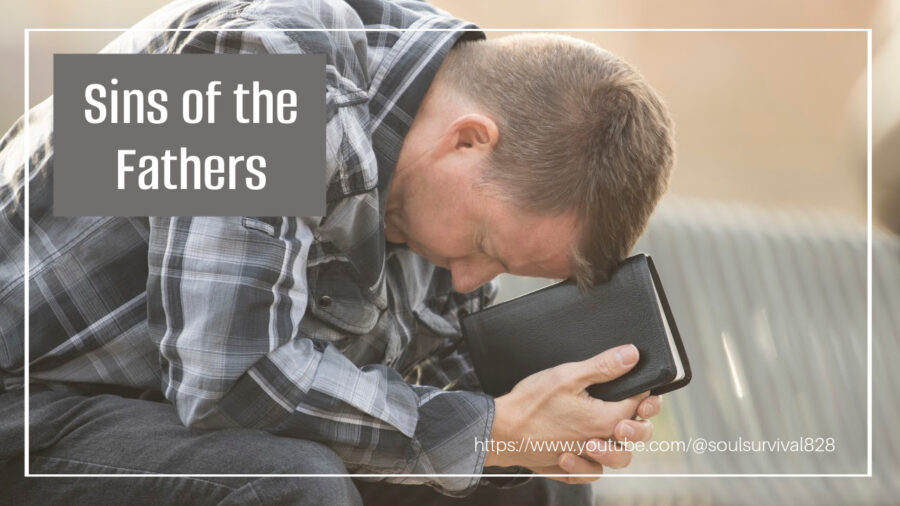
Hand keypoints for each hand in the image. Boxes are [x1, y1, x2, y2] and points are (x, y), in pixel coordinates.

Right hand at [484, 344, 661, 477]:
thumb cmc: (530, 404)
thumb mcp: (567, 376)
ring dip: (616, 444)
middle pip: (635, 436)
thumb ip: (603, 367)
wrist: (500, 431)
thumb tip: (631, 355)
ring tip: (601, 433)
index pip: (638, 406)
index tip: (637, 383)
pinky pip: (591, 473)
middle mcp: (598, 443)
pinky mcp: (567, 467)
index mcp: (603, 420)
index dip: (643, 392)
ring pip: (617, 459)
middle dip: (638, 421)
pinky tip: (582, 450)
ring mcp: (583, 458)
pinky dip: (591, 465)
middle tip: (628, 408)